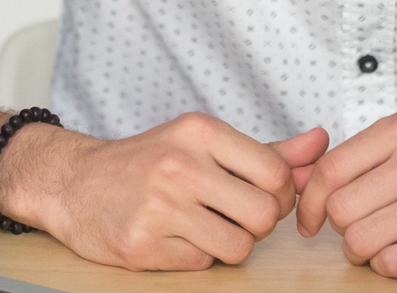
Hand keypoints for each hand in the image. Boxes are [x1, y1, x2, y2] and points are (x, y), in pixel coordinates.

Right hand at [0, 112, 328, 270]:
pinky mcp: (144, 244)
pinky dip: (198, 257)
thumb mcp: (204, 142)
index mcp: (200, 132)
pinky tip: (176, 238)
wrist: (74, 184)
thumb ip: (268, 149)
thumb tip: (322, 143)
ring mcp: (160, 206)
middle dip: (258, 223)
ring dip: (230, 245)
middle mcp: (181, 165)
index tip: (259, 194)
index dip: (279, 193)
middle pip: (264, 214)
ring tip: (205, 227)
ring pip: (239, 246)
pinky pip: (203, 264)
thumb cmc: (148, 161)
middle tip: (235, 215)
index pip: (276, 172)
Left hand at [296, 110, 396, 276]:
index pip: (331, 169)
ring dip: (363, 250)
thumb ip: (357, 156)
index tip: (311, 220)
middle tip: (362, 225)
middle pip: (341, 209)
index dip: (311, 201)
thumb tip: (298, 182)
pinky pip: (390, 264)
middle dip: (342, 227)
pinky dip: (388, 265)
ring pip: (360, 240)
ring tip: (383, 240)